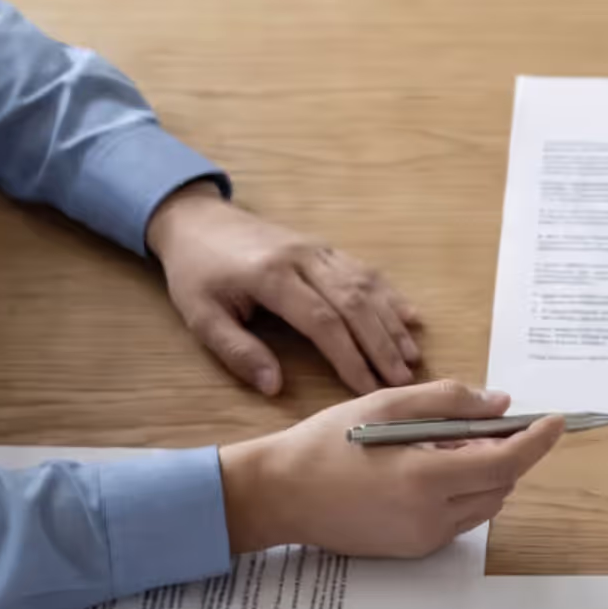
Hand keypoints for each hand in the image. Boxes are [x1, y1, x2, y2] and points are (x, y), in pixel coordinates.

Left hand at [147, 183, 422, 396]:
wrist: (196, 220)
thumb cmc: (196, 273)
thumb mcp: (201, 317)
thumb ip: (238, 352)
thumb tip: (275, 387)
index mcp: (271, 276)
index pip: (322, 321)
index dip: (349, 357)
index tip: (368, 388)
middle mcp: (302, 258)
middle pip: (354, 303)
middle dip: (382, 345)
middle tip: (403, 381)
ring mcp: (317, 249)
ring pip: (366, 285)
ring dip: (392, 323)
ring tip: (412, 358)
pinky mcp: (324, 246)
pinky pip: (364, 269)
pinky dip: (390, 295)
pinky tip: (411, 316)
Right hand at [219, 381, 564, 556]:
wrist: (280, 495)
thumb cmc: (327, 443)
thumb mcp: (385, 405)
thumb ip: (448, 401)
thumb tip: (500, 405)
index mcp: (426, 479)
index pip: (506, 461)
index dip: (537, 441)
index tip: (556, 421)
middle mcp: (432, 517)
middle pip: (501, 485)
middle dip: (507, 452)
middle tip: (487, 423)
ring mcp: (424, 539)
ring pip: (484, 505)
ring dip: (486, 474)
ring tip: (448, 445)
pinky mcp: (414, 550)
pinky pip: (459, 519)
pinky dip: (462, 492)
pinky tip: (429, 470)